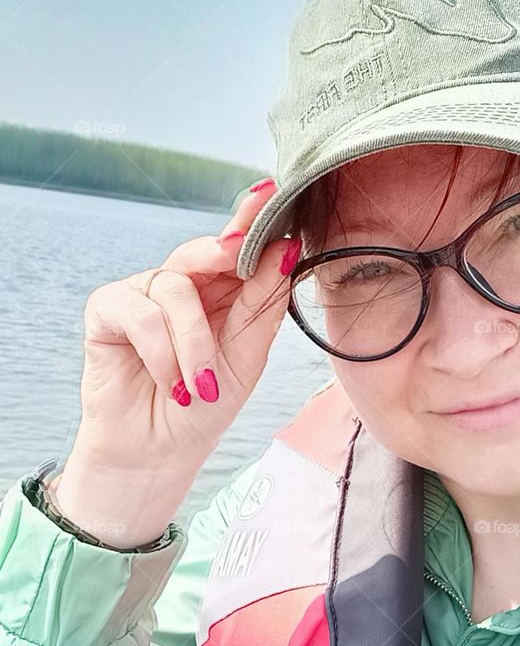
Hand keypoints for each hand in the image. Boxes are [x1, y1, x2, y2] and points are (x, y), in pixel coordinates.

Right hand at [71, 178, 297, 485]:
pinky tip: (171, 383)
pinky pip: (141, 313)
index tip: (271, 192)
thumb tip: (285, 249)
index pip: (240, 246)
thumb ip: (263, 304)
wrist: (159, 453)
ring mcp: (143, 293)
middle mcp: (182, 284)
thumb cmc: (204, 405)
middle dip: (224, 251)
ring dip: (194, 345)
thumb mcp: (246, 358)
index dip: (254, 218)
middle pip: (205, 251)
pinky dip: (162, 352)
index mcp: (223, 290)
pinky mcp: (107, 310)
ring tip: (200, 387)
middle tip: (236, 253)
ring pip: (176, 290)